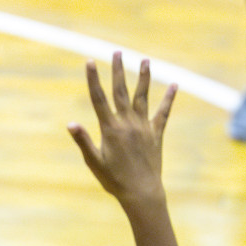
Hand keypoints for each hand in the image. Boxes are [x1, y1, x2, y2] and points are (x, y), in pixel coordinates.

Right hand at [68, 52, 176, 208]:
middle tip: (117, 52)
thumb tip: (71, 124)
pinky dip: (169, 99)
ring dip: (144, 77)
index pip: (99, 99)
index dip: (94, 79)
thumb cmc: (114, 180)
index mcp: (111, 129)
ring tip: (144, 60)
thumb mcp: (94, 162)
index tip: (90, 62)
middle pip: (121, 91)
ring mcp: (144, 127)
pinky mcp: (156, 134)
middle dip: (118, 70)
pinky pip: (164, 113)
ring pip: (143, 96)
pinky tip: (174, 85)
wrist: (142, 193)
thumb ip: (83, 141)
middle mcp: (128, 123)